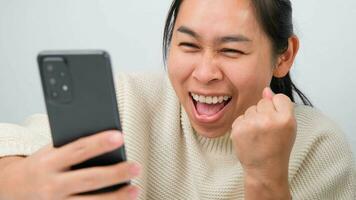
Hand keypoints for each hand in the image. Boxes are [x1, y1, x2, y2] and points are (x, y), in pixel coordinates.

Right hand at [0, 130, 140, 199]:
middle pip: (89, 179)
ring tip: (135, 190)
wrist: (12, 189)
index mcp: (50, 161)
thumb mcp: (49, 152)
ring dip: (116, 197)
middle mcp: (53, 184)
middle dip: (115, 173)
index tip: (119, 137)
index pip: (79, 149)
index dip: (100, 142)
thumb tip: (105, 141)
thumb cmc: (39, 166)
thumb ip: (72, 147)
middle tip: (136, 167)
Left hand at [231, 87, 295, 198]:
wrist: (264, 169)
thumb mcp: (288, 127)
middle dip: (265, 112)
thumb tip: (266, 90)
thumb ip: (280, 107)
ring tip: (258, 134)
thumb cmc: (278, 148)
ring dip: (253, 118)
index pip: (280, 97)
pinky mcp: (238, 128)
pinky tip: (249, 137)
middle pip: (263, 101)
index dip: (278, 108)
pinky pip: (241, 117)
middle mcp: (269, 119)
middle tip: (268, 130)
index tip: (278, 120)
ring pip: (251, 108)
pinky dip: (244, 125)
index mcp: (286, 119)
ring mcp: (252, 124)